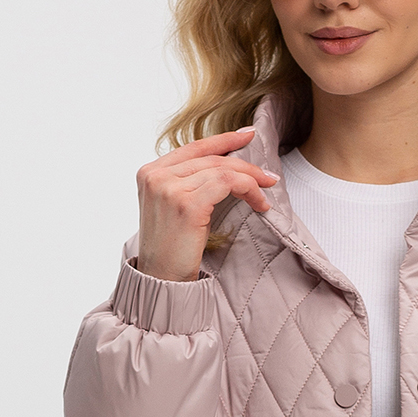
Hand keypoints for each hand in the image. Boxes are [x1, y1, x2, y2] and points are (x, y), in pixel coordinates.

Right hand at [136, 129, 278, 282]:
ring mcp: (169, 188)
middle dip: (244, 165)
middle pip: (210, 158)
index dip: (223, 140)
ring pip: (221, 169)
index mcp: (149, 173)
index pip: (192, 148)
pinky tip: (259, 203)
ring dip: (250, 180)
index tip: (247, 136)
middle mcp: (156, 176)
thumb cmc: (171, 250)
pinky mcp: (186, 203)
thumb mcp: (175, 207)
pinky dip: (248, 189)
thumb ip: (188, 183)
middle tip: (268, 176)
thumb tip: (224, 168)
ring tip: (265, 193)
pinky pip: (226, 183)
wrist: (162, 280)